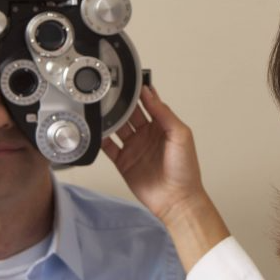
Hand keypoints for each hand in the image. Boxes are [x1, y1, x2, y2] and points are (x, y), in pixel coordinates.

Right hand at [103, 86, 203, 219]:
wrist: (176, 199)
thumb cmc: (185, 169)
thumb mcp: (181, 135)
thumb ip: (164, 114)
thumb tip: (150, 94)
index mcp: (163, 125)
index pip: (149, 103)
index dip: (139, 92)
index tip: (128, 80)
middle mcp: (147, 134)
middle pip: (129, 113)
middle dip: (120, 102)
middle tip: (108, 91)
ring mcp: (134, 147)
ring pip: (117, 127)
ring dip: (109, 118)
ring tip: (99, 107)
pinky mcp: (123, 161)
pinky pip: (108, 147)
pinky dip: (100, 138)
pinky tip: (94, 130)